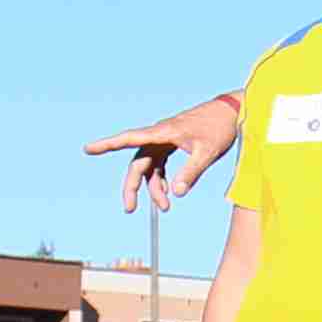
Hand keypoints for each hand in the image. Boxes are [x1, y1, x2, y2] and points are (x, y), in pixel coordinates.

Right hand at [88, 97, 240, 214]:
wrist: (233, 112)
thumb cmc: (219, 128)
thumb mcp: (207, 152)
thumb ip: (191, 172)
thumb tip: (176, 193)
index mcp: (163, 132)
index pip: (129, 139)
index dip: (107, 144)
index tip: (88, 149)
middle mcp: (159, 134)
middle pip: (137, 162)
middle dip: (132, 186)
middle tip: (130, 209)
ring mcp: (165, 139)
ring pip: (149, 166)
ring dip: (152, 187)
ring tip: (165, 207)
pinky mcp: (173, 143)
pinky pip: (159, 164)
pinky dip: (161, 179)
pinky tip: (168, 193)